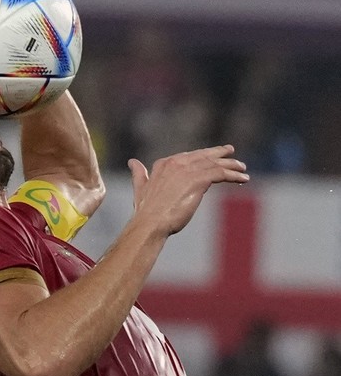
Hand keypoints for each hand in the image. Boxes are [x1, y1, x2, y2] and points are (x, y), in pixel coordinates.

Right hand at [128, 145, 248, 236]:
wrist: (150, 222)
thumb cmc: (146, 211)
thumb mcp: (141, 188)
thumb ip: (139, 174)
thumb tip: (133, 162)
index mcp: (164, 163)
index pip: (189, 156)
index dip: (203, 155)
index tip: (213, 156)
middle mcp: (176, 163)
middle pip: (204, 156)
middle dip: (219, 154)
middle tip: (232, 153)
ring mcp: (188, 170)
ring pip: (215, 164)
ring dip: (231, 165)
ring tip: (242, 168)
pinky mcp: (198, 180)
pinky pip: (220, 173)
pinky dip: (233, 175)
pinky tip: (242, 179)